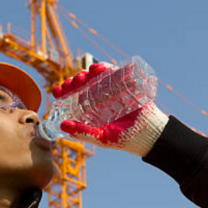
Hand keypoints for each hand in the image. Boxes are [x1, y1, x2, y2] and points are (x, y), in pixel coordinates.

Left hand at [53, 63, 168, 156]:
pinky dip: (103, 68)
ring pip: (95, 77)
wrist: (150, 134)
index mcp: (92, 111)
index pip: (74, 98)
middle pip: (83, 85)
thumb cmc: (126, 139)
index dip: (64, 92)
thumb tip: (62, 125)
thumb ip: (83, 133)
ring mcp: (113, 90)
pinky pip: (113, 72)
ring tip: (83, 76)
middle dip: (74, 82)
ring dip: (86, 73)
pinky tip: (96, 69)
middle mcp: (100, 99)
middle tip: (72, 83)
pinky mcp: (126, 84)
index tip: (57, 90)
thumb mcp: (102, 138)